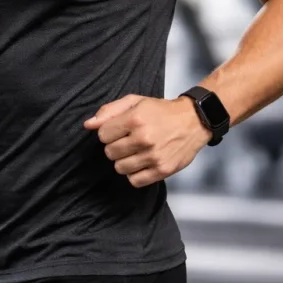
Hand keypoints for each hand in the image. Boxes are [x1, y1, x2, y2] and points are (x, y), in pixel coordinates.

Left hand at [83, 94, 211, 187]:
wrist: (194, 121)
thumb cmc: (161, 111)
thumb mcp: (135, 102)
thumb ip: (109, 111)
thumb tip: (88, 125)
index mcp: (135, 119)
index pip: (102, 135)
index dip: (108, 132)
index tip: (118, 130)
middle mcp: (144, 138)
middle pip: (109, 152)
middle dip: (115, 146)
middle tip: (128, 141)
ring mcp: (154, 156)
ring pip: (120, 168)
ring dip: (124, 160)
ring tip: (135, 152)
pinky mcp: (162, 170)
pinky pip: (135, 181)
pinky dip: (135, 174)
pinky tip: (141, 163)